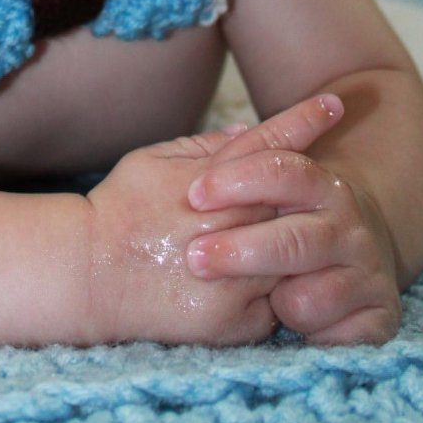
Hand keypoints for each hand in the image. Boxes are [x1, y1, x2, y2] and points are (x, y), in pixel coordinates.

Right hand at [85, 96, 343, 344]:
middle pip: (293, 202)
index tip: (336, 102)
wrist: (87, 274)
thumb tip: (248, 132)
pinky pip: (275, 303)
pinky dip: (268, 292)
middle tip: (318, 191)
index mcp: (213, 181)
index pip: (271, 144)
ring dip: (289, 249)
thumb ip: (203, 146)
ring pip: (292, 257)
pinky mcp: (236, 320)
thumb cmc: (117, 210)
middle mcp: (232, 224)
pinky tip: (244, 286)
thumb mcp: (152, 159)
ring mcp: (238, 275)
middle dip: (308, 196)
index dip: (305, 120)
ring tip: (271, 248)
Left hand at [185, 94, 402, 343]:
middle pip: (294, 239)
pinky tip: (296, 328)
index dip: (237, 180)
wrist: (354, 256)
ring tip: (259, 300)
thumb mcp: (266, 185)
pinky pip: (338, 337)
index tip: (195, 195)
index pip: (282, 170)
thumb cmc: (289, 217)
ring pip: (312, 296)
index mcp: (321, 183)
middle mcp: (349, 224)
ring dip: (277, 302)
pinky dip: (312, 335)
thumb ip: (244, 162)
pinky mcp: (381, 316)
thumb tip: (222, 141)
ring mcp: (368, 271)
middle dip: (241, 252)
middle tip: (196, 258)